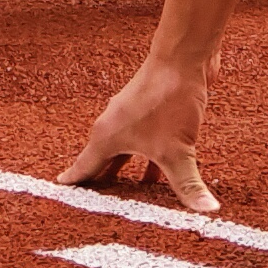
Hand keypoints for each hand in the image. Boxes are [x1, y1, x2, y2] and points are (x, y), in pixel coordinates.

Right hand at [58, 49, 217, 211]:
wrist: (183, 57)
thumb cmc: (168, 99)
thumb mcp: (177, 151)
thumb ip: (188, 183)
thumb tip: (207, 210)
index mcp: (107, 138)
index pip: (84, 168)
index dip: (73, 186)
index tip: (60, 199)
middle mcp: (114, 128)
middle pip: (102, 163)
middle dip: (100, 186)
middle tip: (93, 210)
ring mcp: (132, 119)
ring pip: (124, 154)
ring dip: (125, 175)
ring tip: (126, 199)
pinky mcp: (152, 114)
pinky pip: (144, 145)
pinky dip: (147, 162)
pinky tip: (156, 177)